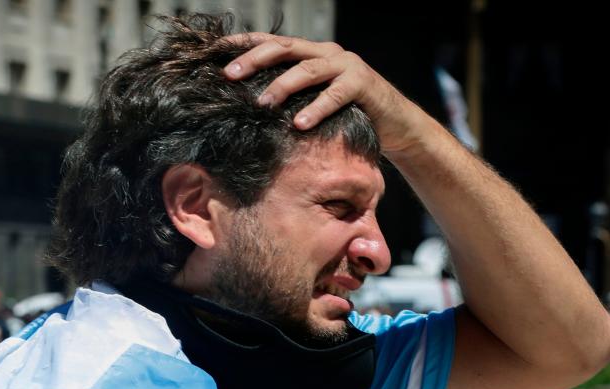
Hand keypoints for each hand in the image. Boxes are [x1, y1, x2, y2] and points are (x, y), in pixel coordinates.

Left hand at [223, 33, 426, 155]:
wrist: (394, 125)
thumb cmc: (346, 115)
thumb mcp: (311, 103)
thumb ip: (288, 98)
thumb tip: (246, 109)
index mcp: (309, 54)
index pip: (271, 43)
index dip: (243, 45)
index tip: (214, 53)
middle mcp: (325, 53)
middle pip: (284, 48)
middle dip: (254, 60)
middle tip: (230, 76)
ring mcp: (345, 65)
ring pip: (308, 69)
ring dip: (282, 86)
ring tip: (261, 103)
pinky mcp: (363, 83)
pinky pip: (336, 94)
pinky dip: (317, 108)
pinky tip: (299, 123)